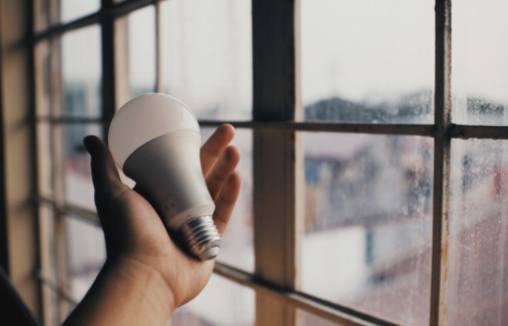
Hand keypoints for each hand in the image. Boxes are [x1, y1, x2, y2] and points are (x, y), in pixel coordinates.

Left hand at [83, 124, 239, 309]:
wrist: (146, 275)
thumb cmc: (127, 234)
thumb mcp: (111, 193)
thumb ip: (103, 165)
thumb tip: (90, 137)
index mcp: (155, 198)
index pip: (175, 166)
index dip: (189, 147)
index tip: (198, 129)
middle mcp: (175, 210)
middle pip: (200, 174)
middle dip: (215, 152)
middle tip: (227, 130)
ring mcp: (193, 226)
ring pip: (214, 191)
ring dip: (226, 169)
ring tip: (234, 149)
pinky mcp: (209, 242)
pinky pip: (223, 215)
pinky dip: (231, 196)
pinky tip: (237, 176)